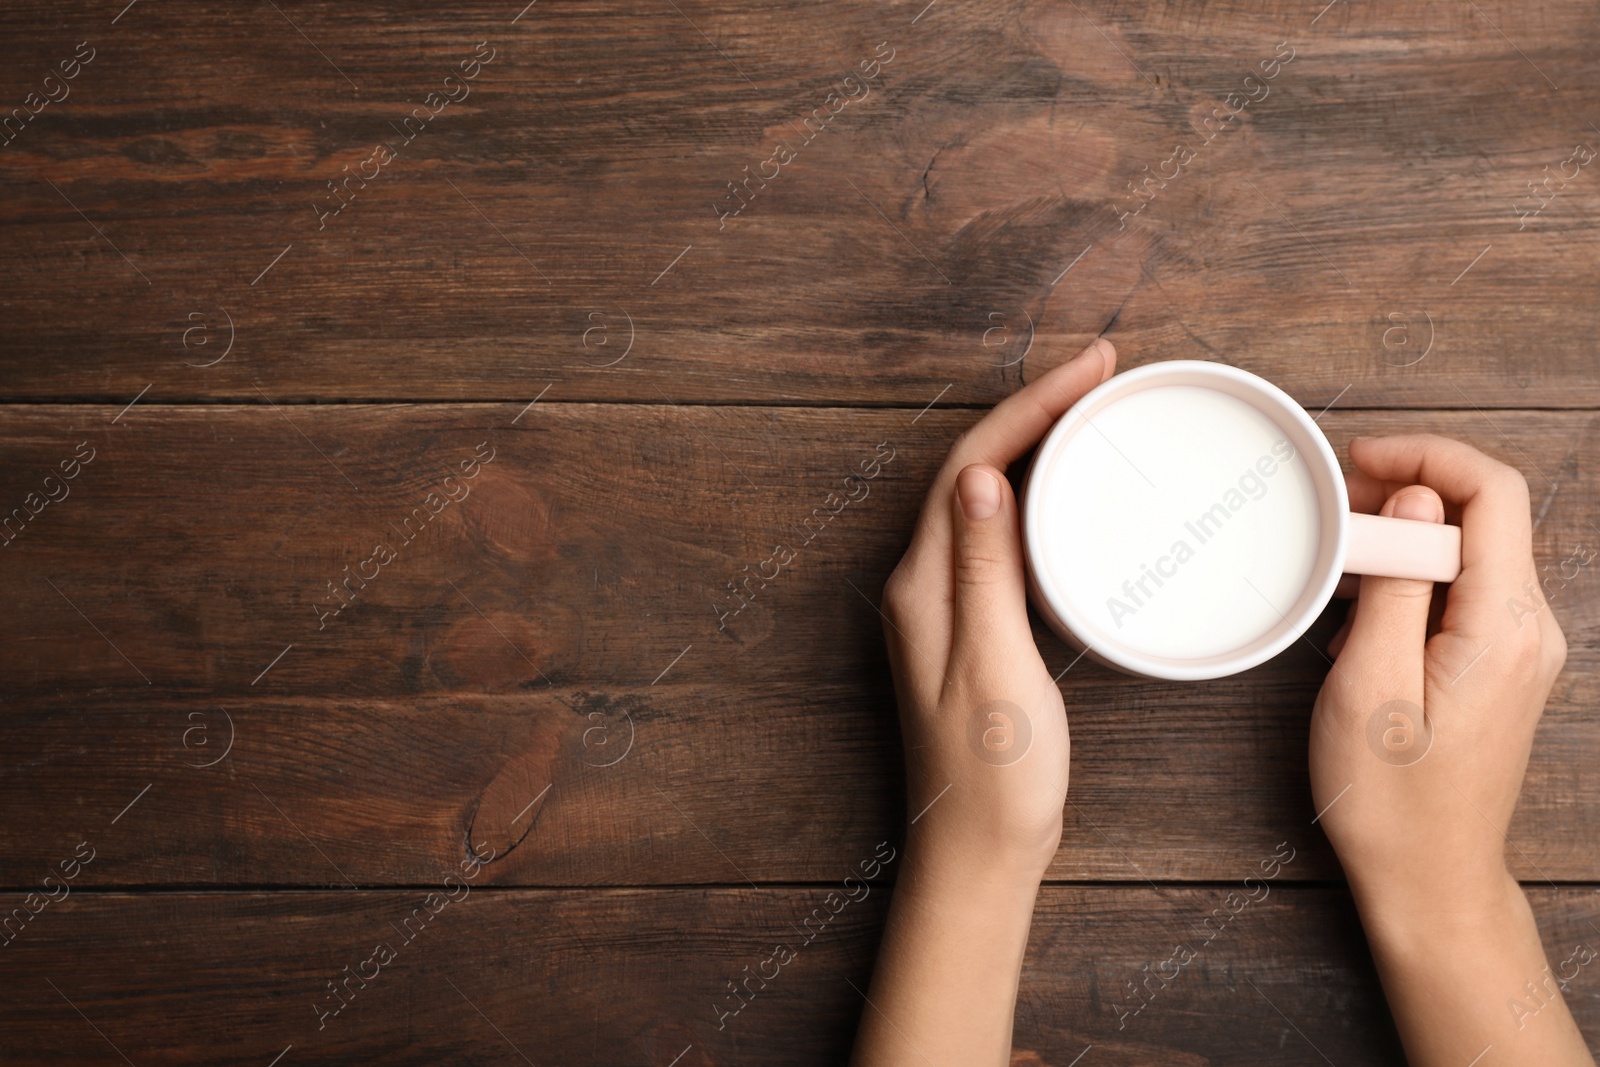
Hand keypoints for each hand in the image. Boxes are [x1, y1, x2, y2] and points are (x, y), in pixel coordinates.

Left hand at [851, 338, 1114, 1066]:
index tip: (1091, 366)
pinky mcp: (972, 625)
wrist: (977, 848)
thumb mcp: (994, 666)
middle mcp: (924, 583)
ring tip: (1094, 411)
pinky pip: (1000, 538)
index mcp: (923, 584)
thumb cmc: (991, 773)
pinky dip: (1039, 501)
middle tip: (1102, 372)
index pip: (971, 465)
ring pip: (987, 498)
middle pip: (975, 469)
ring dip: (1035, 447)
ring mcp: (945, 604)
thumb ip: (984, 572)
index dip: (1030, 406)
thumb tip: (981, 476)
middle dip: (1034, 410)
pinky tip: (1073, 498)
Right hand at [1310, 433, 1586, 1064]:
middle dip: (1408, 488)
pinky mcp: (1502, 665)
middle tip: (1333, 504)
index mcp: (1504, 627)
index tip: (1360, 460)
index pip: (1493, 493)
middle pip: (1485, 514)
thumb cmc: (1389, 798)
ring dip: (1404, 534)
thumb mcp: (1368, 684)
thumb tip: (1414, 501)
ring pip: (1472, 548)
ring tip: (1336, 554)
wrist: (1428, 876)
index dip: (1427, 454)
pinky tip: (1360, 606)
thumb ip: (1398, 584)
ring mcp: (1522, 648)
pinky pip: (1465, 589)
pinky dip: (1413, 575)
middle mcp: (1530, 629)